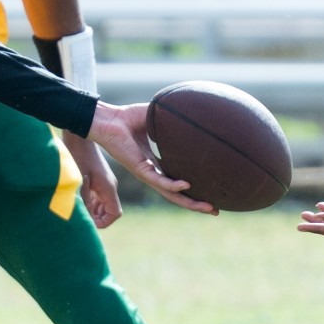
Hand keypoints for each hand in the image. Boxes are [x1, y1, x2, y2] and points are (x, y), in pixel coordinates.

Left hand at [61, 131, 121, 228]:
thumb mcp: (78, 181)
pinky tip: (77, 197)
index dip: (102, 222)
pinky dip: (89, 201)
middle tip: (80, 215)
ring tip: (78, 207)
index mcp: (108, 187)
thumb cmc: (76, 156)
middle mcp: (110, 185)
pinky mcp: (98, 177)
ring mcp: (105, 181)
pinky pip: (98, 195)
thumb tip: (84, 219)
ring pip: (103, 204)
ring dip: (92, 209)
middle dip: (96, 217)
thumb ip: (83, 201)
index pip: (114, 213)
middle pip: (109, 210)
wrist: (77, 135)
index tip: (87, 221)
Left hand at [86, 102, 214, 214]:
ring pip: (171, 194)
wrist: (107, 118)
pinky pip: (159, 180)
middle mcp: (153, 172)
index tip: (212, 196)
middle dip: (197, 204)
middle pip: (178, 195)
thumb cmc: (128, 117)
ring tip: (208, 207)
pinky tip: (186, 186)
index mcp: (157, 163)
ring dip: (190, 202)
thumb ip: (174, 121)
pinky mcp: (140, 168)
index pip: (178, 183)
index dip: (194, 191)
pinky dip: (173, 184)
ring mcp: (147, 173)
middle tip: (215, 211)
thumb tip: (194, 112)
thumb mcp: (158, 120)